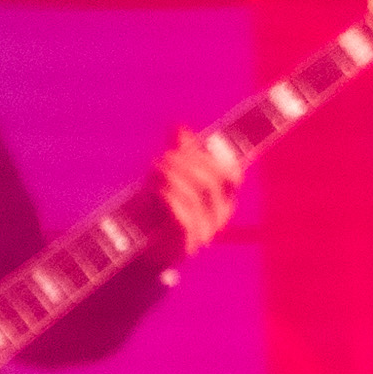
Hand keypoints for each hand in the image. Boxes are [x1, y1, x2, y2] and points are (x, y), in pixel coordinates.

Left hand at [155, 127, 244, 252]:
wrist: (141, 245)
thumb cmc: (158, 207)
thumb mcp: (171, 178)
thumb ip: (179, 153)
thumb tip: (179, 128)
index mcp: (223, 199)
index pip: (231, 176)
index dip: (212, 156)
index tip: (186, 144)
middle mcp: (218, 216)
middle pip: (211, 182)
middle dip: (186, 163)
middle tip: (163, 157)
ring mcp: (204, 232)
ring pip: (196, 198)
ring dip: (172, 178)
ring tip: (154, 170)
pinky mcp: (186, 245)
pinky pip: (184, 219)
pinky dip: (168, 199)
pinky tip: (154, 190)